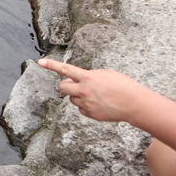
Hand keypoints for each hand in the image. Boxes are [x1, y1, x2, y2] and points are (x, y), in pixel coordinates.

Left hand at [37, 58, 151, 122]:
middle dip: (66, 86)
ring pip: (72, 99)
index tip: (40, 62)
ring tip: (95, 95)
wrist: (135, 104)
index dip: (52, 65)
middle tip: (74, 85)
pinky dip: (86, 106)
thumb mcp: (106, 73)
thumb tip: (78, 80)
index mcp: (88, 77)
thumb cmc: (123, 85)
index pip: (66, 69)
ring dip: (78, 96)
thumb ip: (89, 75)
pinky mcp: (90, 114)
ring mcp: (86, 103)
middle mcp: (84, 90)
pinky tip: (99, 104)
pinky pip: (81, 109)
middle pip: (62, 88)